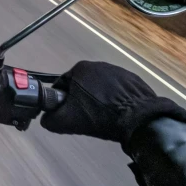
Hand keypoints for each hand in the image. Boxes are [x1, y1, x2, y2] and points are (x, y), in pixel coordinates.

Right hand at [40, 61, 185, 150]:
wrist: (139, 120)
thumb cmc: (100, 115)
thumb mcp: (68, 121)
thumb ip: (50, 119)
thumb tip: (46, 120)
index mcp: (80, 69)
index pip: (62, 85)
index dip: (62, 101)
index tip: (67, 113)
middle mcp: (98, 64)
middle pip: (81, 85)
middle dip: (80, 99)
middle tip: (85, 117)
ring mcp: (118, 70)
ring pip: (100, 87)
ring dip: (98, 98)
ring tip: (103, 116)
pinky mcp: (134, 80)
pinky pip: (118, 90)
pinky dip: (115, 99)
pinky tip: (118, 112)